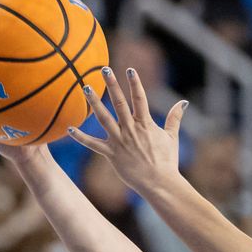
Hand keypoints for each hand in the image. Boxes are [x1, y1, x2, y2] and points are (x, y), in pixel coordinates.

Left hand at [68, 67, 187, 195]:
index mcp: (145, 124)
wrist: (159, 183)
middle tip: (103, 69)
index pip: (140, 98)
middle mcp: (131, 129)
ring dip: (94, 102)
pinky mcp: (112, 154)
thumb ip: (174, 118)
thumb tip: (183, 102)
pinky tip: (69, 128)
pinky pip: (93, 144)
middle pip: (119, 102)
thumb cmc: (167, 161)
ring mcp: (120, 141)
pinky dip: (80, 137)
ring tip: (85, 87)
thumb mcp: (171, 137)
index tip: (129, 69)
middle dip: (112, 84)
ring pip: (104, 118)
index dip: (135, 83)